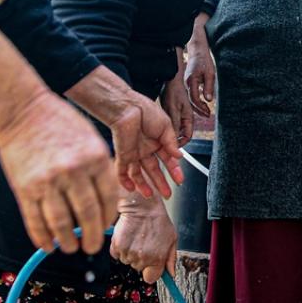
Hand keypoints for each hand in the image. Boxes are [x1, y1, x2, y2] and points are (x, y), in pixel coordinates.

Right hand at [0, 90, 116, 255]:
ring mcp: (48, 182)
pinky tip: (48, 245)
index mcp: (95, 159)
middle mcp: (74, 172)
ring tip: (71, 248)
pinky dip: (42, 237)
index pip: (108, 199)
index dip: (107, 218)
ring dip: (67, 242)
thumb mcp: (90, 139)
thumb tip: (103, 202)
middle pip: (88, 215)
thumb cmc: (59, 122)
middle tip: (92, 247)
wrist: (21, 110)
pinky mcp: (25, 188)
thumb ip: (98, 168)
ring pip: (61, 224)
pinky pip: (35, 221)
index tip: (105, 226)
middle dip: (91, 237)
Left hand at [66, 68, 184, 198]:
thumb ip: (172, 143)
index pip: (167, 159)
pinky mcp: (122, 154)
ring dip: (144, 185)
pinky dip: (125, 181)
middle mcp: (145, 148)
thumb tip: (179, 156)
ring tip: (151, 196)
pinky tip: (132, 189)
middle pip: (153, 170)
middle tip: (168, 194)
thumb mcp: (166, 126)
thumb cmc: (146, 111)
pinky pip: (122, 171)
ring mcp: (133, 153)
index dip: (174, 170)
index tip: (180, 179)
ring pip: (138, 173)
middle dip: (161, 182)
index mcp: (157, 141)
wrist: (127, 107)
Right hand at [110, 192, 177, 283]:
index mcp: (157, 259)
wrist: (143, 205)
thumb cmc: (158, 220)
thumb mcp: (172, 238)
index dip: (150, 271)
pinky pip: (116, 254)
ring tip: (136, 237)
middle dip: (141, 258)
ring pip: (127, 260)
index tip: (150, 264)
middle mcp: (143, 258)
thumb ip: (171, 258)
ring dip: (130, 252)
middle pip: (138, 268)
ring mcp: (129, 253)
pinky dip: (119, 247)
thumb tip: (171, 274)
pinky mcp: (117, 246)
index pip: (151, 278)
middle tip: (144, 242)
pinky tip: (127, 236)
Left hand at [161, 68, 194, 145]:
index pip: (188, 136)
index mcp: (189, 119)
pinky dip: (165, 128)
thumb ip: (175, 123)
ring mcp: (178, 117)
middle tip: (164, 143)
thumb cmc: (174, 92)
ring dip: (168, 134)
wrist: (170, 82)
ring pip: (174, 131)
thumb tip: (175, 136)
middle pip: (181, 135)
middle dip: (173, 140)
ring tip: (159, 136)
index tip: (172, 147)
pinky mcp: (173, 114)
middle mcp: (185, 119)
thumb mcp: (174, 109)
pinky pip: (170, 125)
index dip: (181, 143)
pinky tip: (157, 127)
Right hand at [183, 13, 215, 116]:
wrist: (197, 51)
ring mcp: (185, 83)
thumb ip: (209, 86)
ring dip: (197, 106)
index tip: (208, 112)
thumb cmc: (204, 61)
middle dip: (199, 109)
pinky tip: (202, 105)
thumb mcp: (210, 73)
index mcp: (191, 80)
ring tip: (206, 113)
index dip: (201, 106)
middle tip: (208, 115)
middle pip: (190, 100)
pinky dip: (195, 101)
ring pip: (189, 98)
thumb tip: (209, 100)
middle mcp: (186, 83)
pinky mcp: (187, 82)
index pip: (194, 98)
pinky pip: (189, 94)